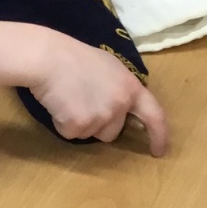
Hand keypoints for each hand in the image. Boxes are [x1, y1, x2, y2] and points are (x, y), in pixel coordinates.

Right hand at [0, 21, 167, 153]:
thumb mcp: (109, 67)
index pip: (155, 116)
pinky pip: (70, 133)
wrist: (48, 58)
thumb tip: (124, 107)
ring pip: (90, 134)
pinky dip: (62, 123)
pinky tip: (58, 104)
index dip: (159, 135)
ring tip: (68, 99)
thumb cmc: (74, 57)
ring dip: (79, 123)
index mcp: (131, 88)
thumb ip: (121, 88)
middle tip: (81, 101)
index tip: (158, 150)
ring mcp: (100, 116)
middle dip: (98, 124)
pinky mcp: (79, 125)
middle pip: (112, 132)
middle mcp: (120, 105)